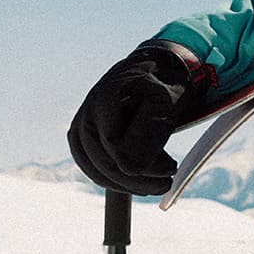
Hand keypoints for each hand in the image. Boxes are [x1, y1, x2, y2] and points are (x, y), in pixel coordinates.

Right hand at [67, 42, 212, 194]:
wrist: (158, 70)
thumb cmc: (164, 83)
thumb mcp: (165, 101)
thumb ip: (148, 132)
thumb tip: (129, 170)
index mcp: (104, 97)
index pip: (114, 146)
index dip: (142, 165)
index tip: (171, 170)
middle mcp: (87, 112)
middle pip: (103, 161)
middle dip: (138, 179)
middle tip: (168, 183)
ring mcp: (82, 126)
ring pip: (96, 169)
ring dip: (128, 184)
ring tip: (161, 182)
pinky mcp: (84, 140)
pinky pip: (95, 168)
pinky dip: (118, 180)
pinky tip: (144, 179)